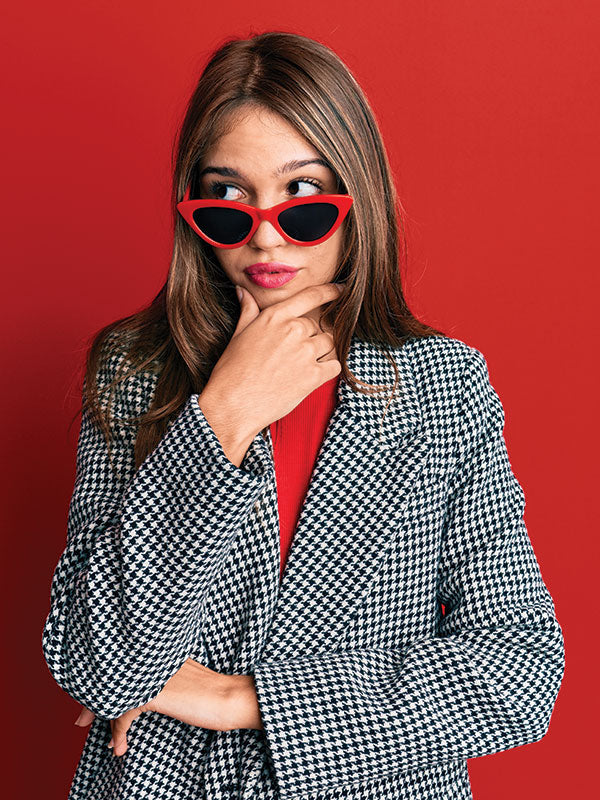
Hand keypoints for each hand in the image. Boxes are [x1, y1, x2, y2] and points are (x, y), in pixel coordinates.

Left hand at [73, 658, 259, 756]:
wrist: (231, 697)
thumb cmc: (213, 691)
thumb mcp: (183, 680)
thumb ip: (161, 680)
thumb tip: (138, 699)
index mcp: (159, 651)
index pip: (123, 663)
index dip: (104, 681)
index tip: (92, 704)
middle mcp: (152, 658)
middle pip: (112, 676)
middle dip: (93, 700)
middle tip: (80, 721)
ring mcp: (152, 673)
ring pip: (116, 694)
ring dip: (107, 721)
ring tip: (106, 741)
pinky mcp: (154, 693)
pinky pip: (124, 712)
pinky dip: (119, 732)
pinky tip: (120, 746)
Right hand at [199, 282, 343, 441]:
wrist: (233, 403)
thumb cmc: (232, 370)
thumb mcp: (238, 334)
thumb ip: (248, 311)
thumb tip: (243, 291)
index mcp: (276, 316)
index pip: (312, 296)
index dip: (331, 292)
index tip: (341, 291)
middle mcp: (294, 330)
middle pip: (319, 327)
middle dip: (312, 338)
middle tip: (295, 355)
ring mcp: (305, 353)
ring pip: (330, 344)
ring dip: (322, 353)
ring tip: (302, 366)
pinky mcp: (313, 376)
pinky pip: (335, 366)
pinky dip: (329, 370)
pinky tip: (313, 376)